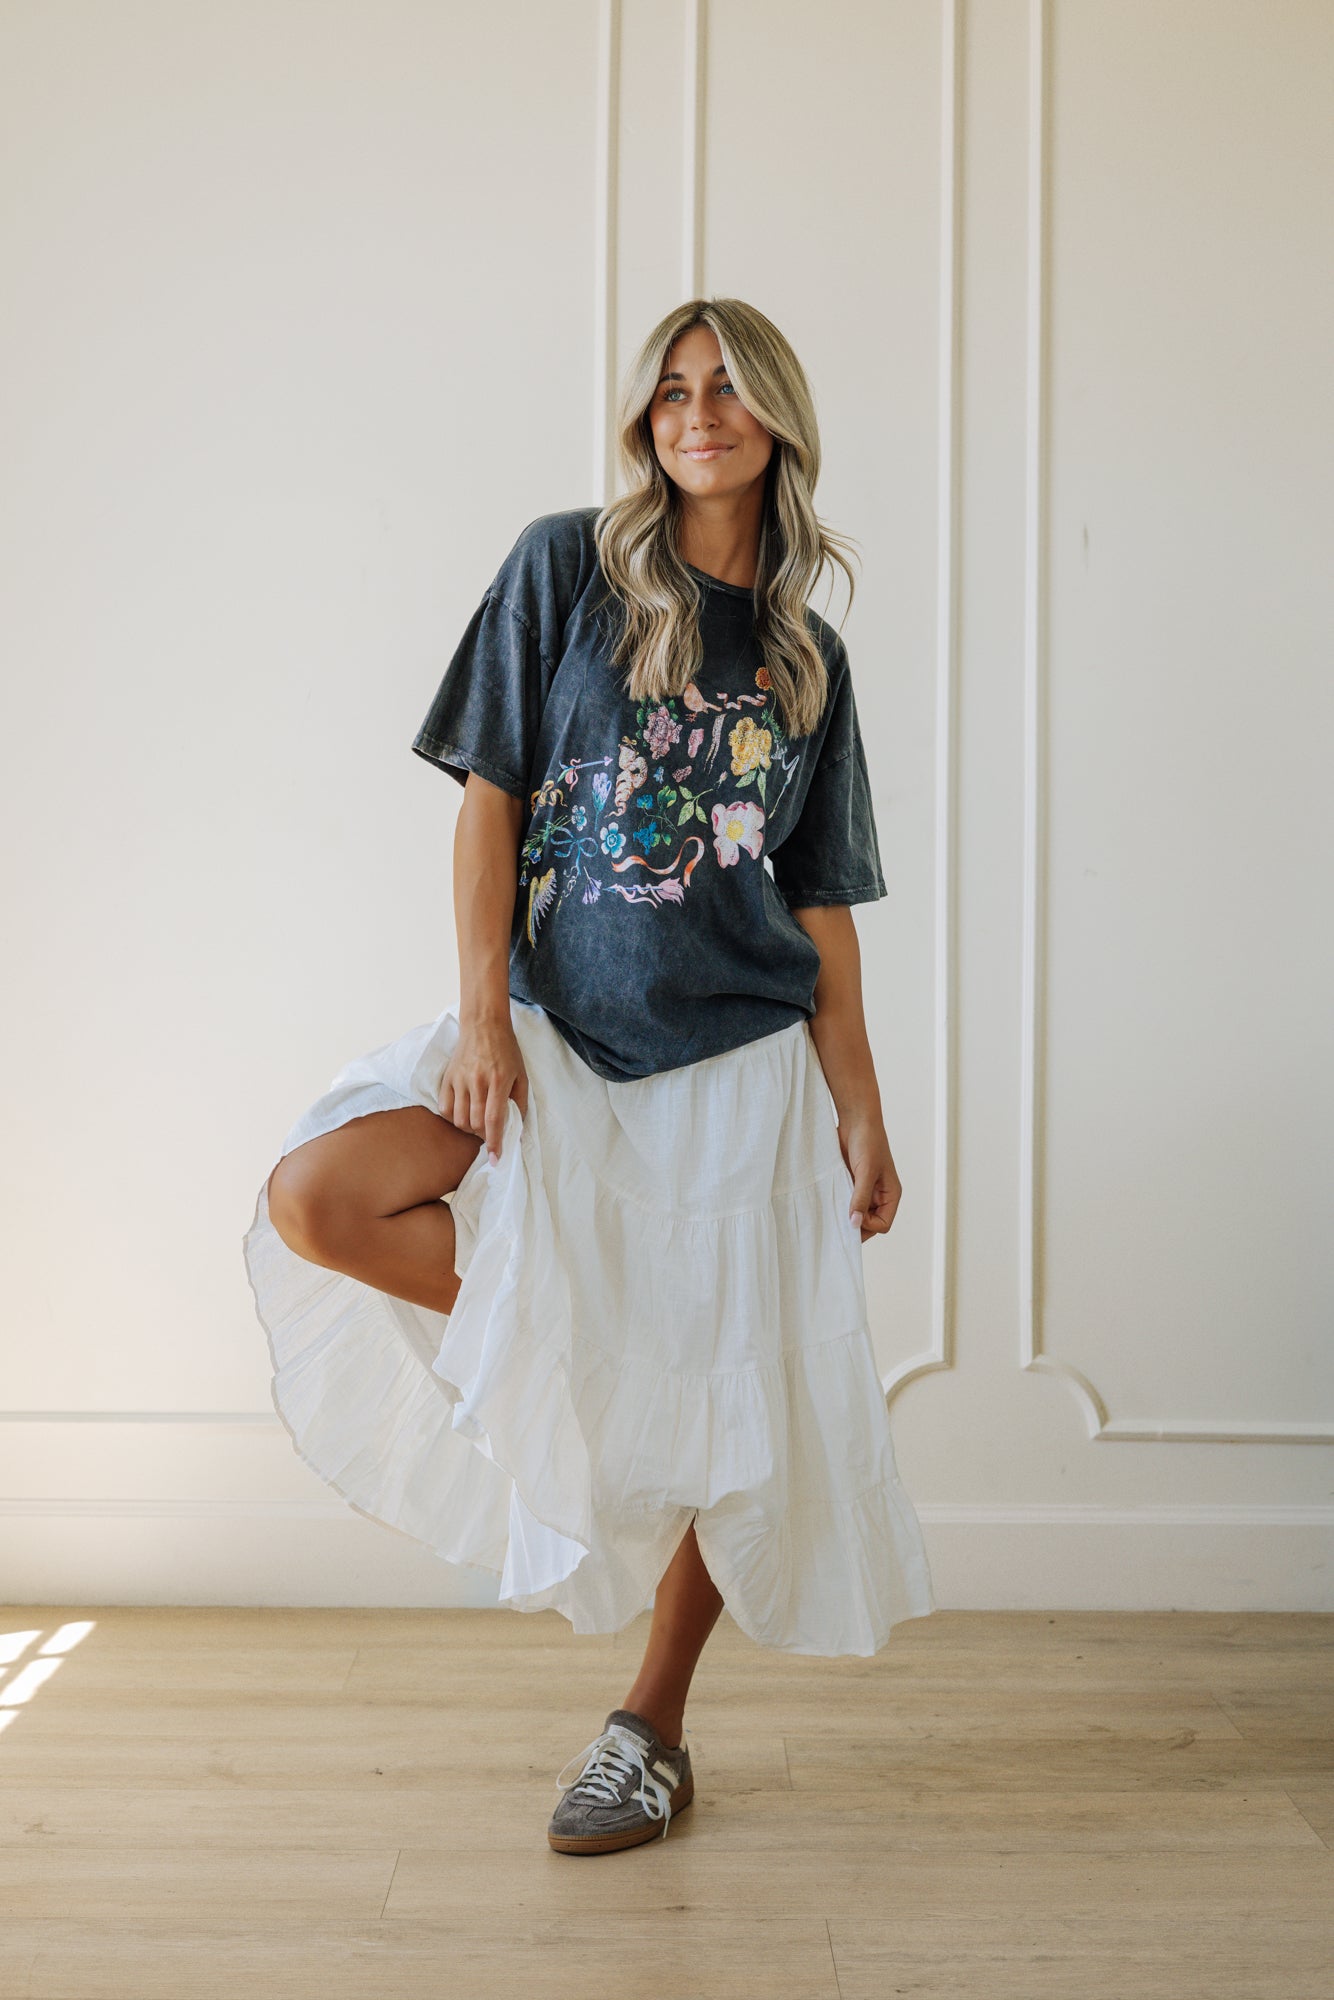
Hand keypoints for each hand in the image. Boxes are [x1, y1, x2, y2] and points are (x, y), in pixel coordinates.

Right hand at [438, 1017, 528, 1163]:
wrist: (484, 1025)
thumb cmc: (507, 1051)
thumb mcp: (522, 1075)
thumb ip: (520, 1103)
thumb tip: (517, 1129)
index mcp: (499, 1080)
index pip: (494, 1120)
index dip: (494, 1142)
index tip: (495, 1158)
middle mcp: (477, 1081)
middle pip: (475, 1123)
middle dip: (483, 1136)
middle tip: (490, 1133)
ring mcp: (459, 1079)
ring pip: (459, 1119)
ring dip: (469, 1129)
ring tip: (477, 1123)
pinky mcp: (447, 1078)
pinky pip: (444, 1108)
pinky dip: (453, 1118)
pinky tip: (463, 1114)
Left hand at [838, 1115, 901, 1241]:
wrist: (855, 1120)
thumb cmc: (868, 1141)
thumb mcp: (866, 1171)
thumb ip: (860, 1198)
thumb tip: (854, 1224)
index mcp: (890, 1194)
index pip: (883, 1224)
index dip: (868, 1225)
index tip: (853, 1215)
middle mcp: (879, 1196)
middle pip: (868, 1224)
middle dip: (855, 1225)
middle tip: (837, 1223)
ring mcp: (864, 1191)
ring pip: (855, 1214)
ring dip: (844, 1216)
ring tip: (832, 1213)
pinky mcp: (850, 1184)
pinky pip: (845, 1202)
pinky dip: (837, 1205)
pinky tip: (828, 1203)